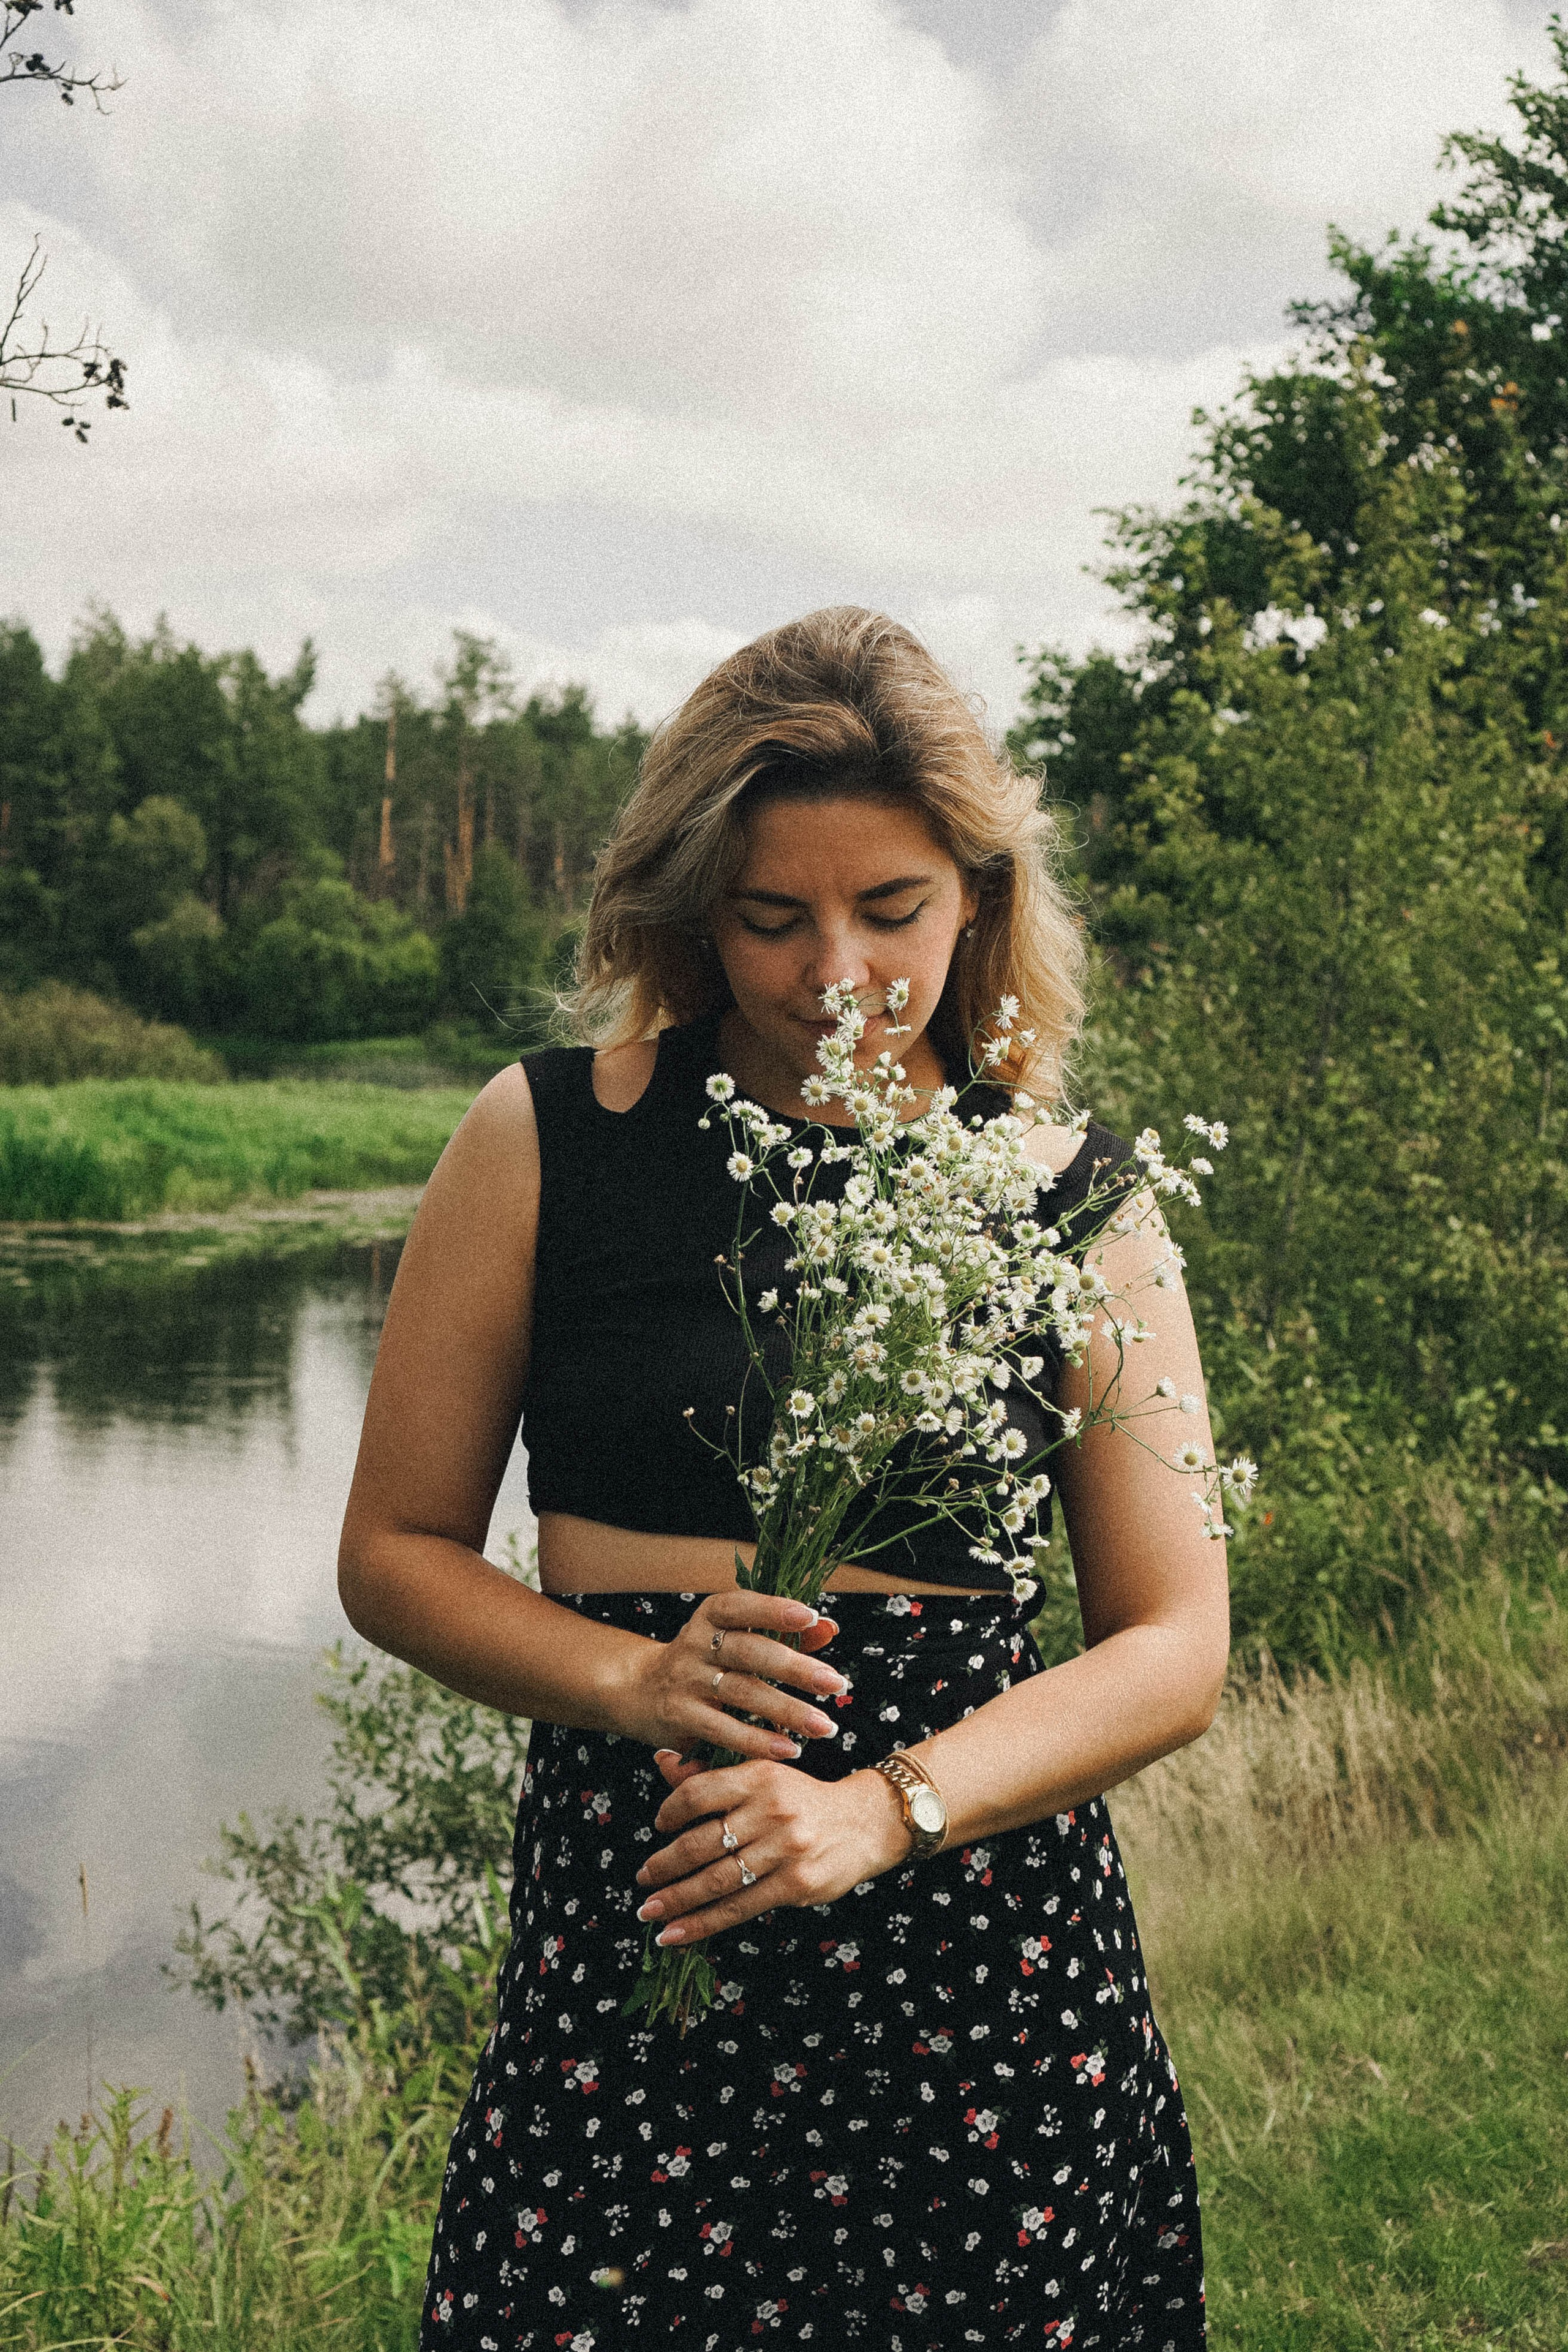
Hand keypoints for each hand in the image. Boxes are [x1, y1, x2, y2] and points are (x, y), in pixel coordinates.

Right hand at [616, 1588, 848, 1762]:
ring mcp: (686, 1680)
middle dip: (795, 1668)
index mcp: (711, 1615)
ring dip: (786, 1711)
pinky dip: (757, 1741)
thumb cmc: (705, 1661)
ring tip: (824, 1726)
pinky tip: (788, 1749)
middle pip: (749, 1652)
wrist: (638, 1690)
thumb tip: (828, 1628)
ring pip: (741, 1693)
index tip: (811, 1617)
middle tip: (836, 1683)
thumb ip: (781, 1632)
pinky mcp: (679, 1716)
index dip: (774, 1609)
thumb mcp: (735, 1638)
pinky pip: (722, 1729)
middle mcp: (696, 1643)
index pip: (742, 1606)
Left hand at [631, 1754, 911, 1946]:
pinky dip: (703, 1923)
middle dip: (665, 1865)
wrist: (865, 1823)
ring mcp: (785, 1849)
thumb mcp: (763, 1777)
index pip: (700, 1792)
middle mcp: (771, 1810)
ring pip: (717, 1880)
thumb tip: (662, 1761)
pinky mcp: (795, 1884)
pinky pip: (739, 1908)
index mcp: (760, 1776)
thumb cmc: (802, 1799)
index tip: (657, 1826)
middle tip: (643, 1879)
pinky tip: (676, 1932)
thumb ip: (711, 1775)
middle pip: (703, 1842)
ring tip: (649, 1912)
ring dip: (677, 1900)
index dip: (671, 1811)